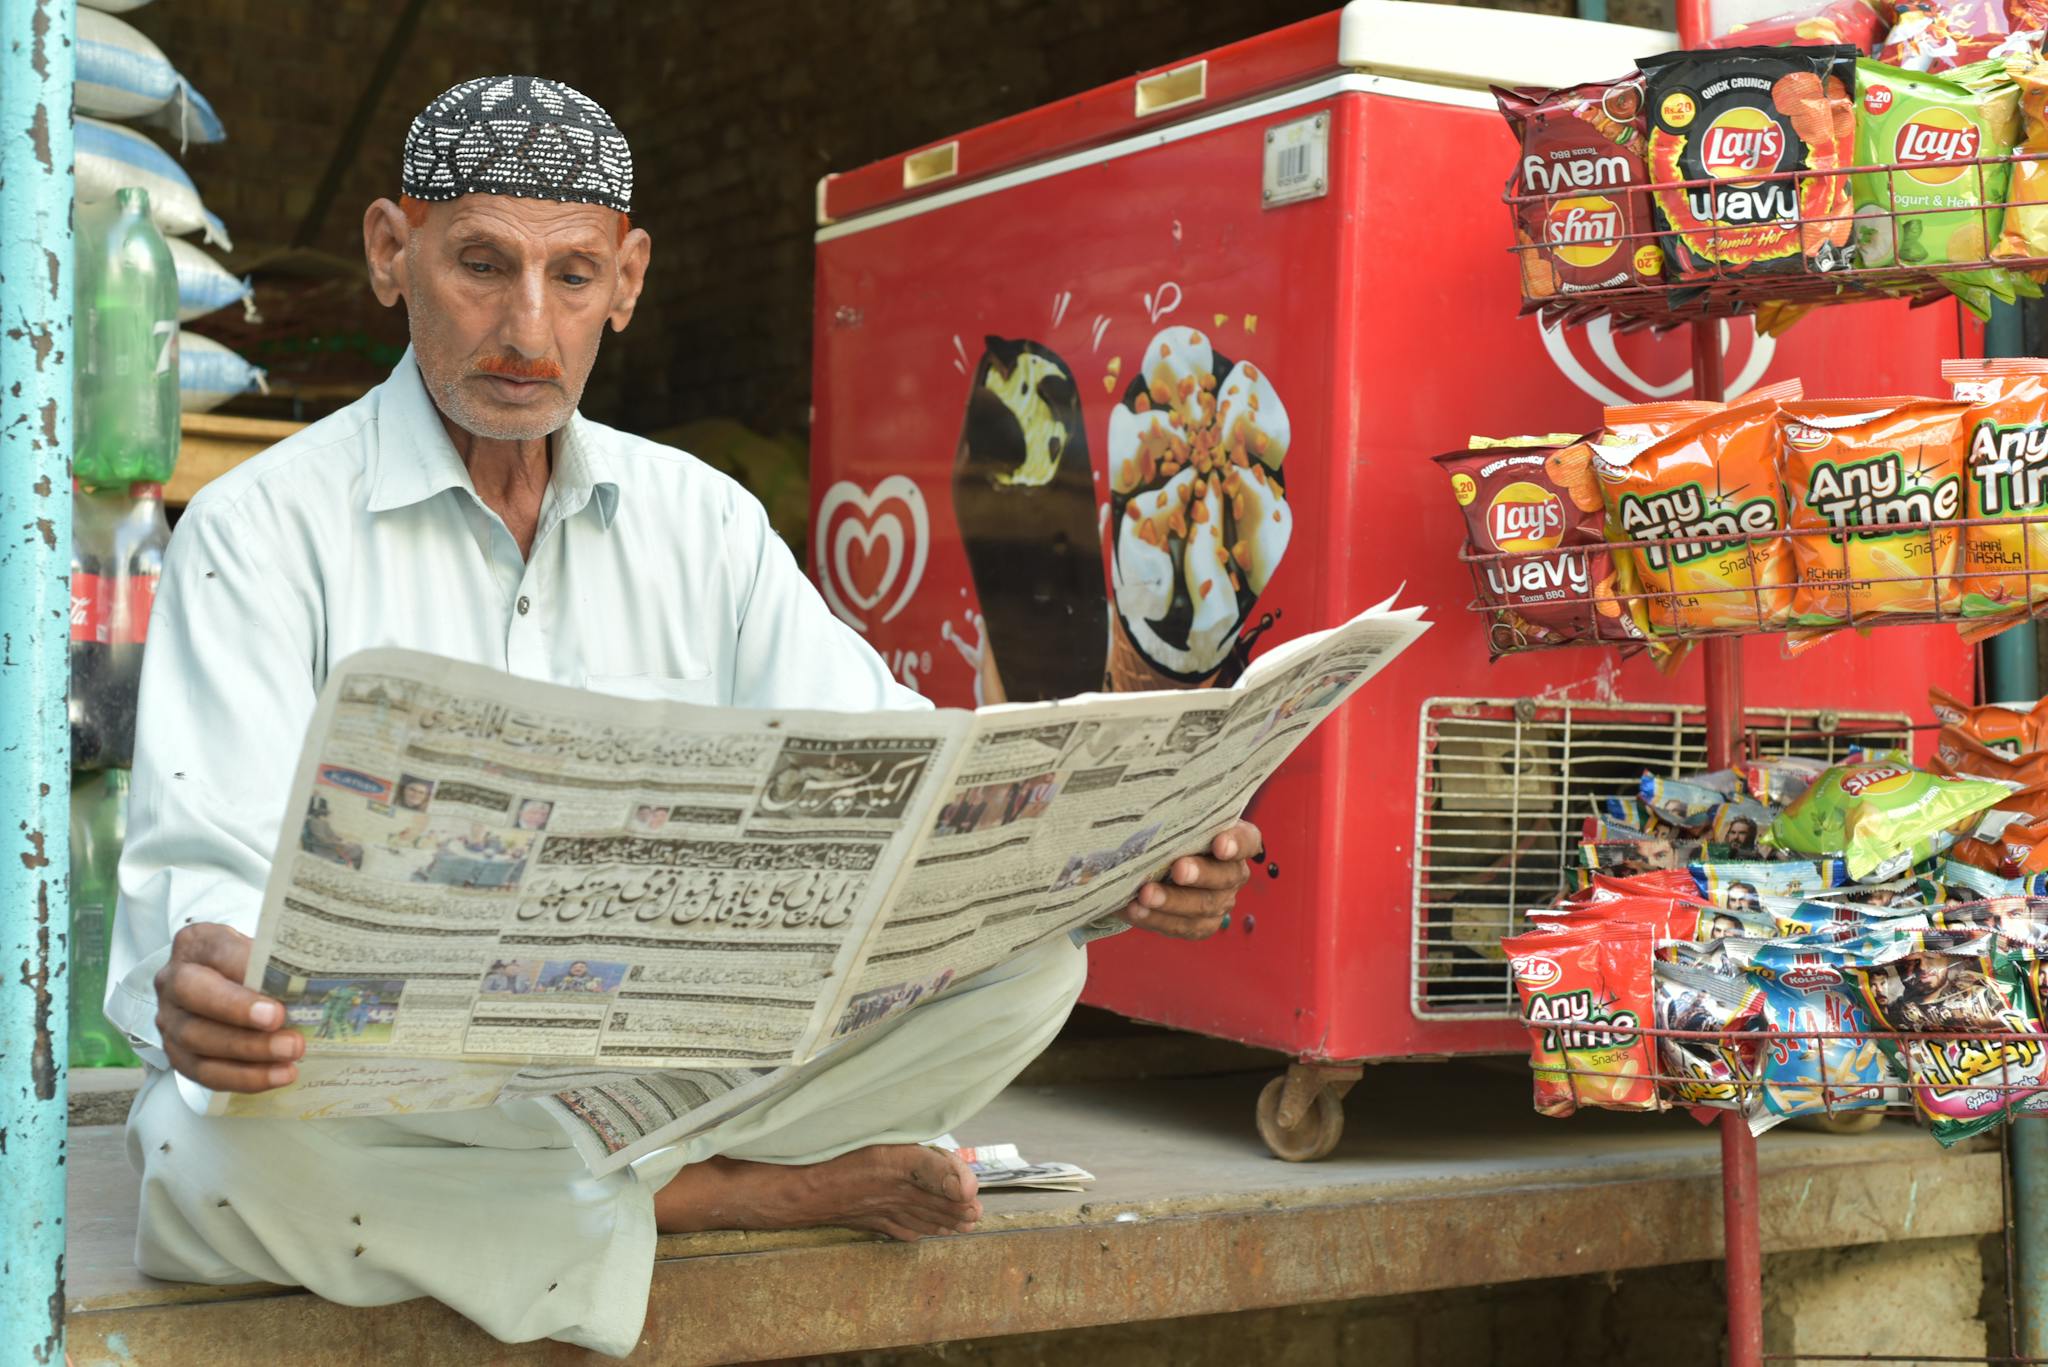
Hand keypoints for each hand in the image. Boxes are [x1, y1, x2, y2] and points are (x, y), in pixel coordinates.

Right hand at [154, 922, 301, 1092]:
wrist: (230, 988)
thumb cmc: (254, 967)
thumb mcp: (265, 952)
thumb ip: (280, 962)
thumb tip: (317, 981)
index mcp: (197, 943)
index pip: (217, 951)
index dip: (245, 969)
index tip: (276, 988)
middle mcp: (173, 980)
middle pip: (195, 996)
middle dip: (240, 1013)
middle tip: (281, 1023)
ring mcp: (170, 1019)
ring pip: (198, 1040)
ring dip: (248, 1052)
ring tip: (291, 1054)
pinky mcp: (178, 1053)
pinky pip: (204, 1072)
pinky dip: (243, 1077)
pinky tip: (278, 1075)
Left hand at [1119, 820, 1261, 940]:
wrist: (1156, 862)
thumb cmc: (1171, 833)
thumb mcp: (1177, 818)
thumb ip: (1173, 815)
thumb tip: (1145, 810)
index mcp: (1236, 840)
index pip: (1247, 839)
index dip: (1236, 843)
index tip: (1219, 844)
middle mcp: (1233, 873)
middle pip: (1225, 877)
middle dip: (1200, 874)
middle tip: (1177, 870)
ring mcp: (1220, 902)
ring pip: (1203, 906)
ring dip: (1172, 901)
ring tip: (1145, 895)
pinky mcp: (1202, 925)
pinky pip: (1184, 926)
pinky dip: (1157, 919)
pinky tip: (1135, 910)